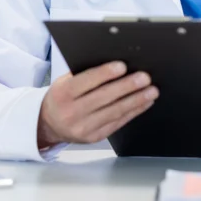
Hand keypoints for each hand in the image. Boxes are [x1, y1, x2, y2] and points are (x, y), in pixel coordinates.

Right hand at [37, 61, 158, 149]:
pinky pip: (117, 123)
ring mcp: (82, 128)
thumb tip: (117, 63)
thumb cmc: (63, 95)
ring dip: (136, 100)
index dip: (105, 73)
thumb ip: (86, 73)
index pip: (86, 82)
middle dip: (127, 87)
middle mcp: (71, 112)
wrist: (48, 123)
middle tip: (145, 78)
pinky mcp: (94, 137)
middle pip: (104, 97)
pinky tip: (145, 103)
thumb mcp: (66, 81)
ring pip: (114, 112)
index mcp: (63, 93)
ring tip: (152, 91)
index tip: (123, 66)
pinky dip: (134, 112)